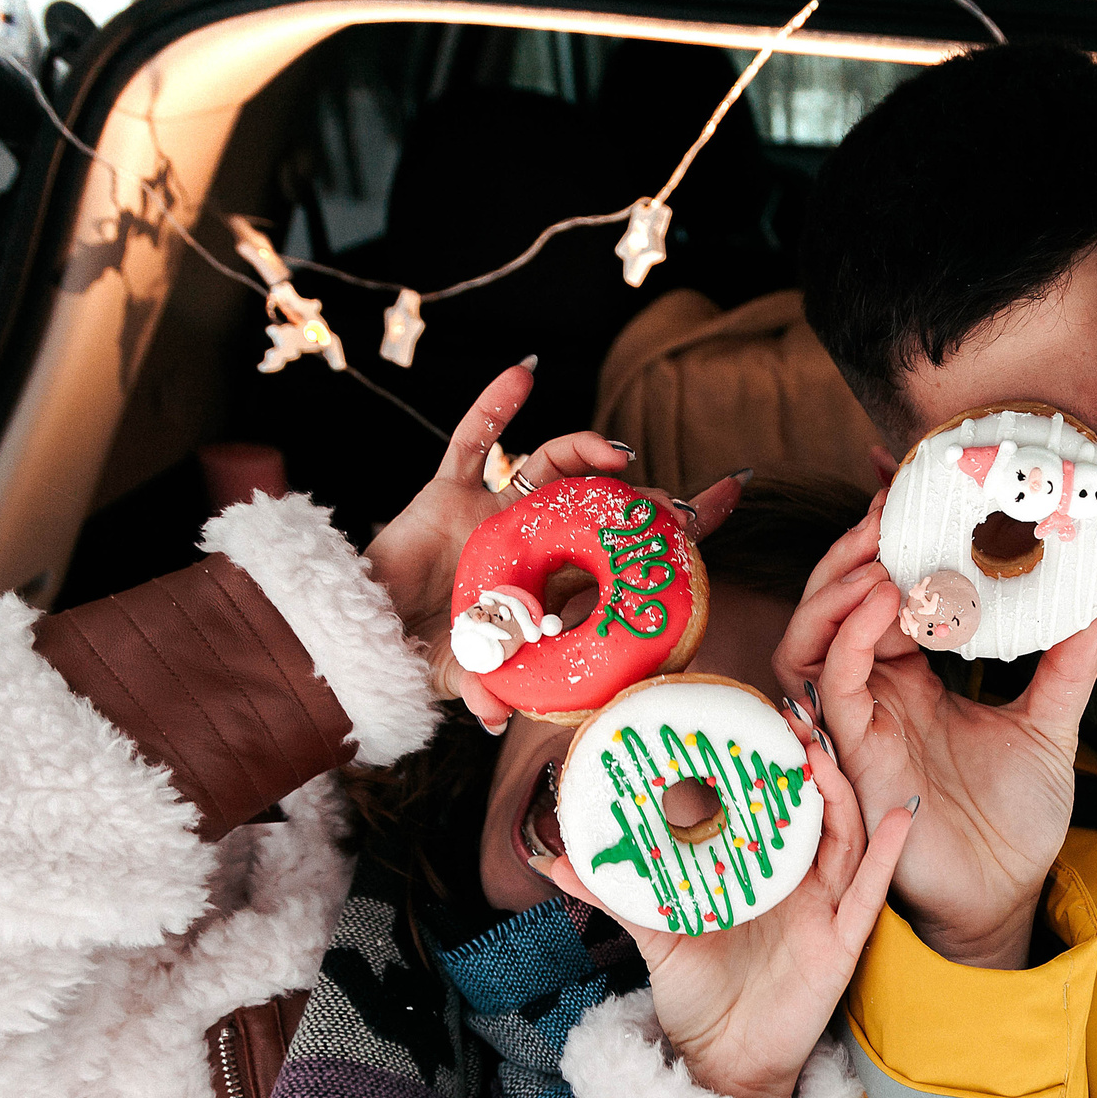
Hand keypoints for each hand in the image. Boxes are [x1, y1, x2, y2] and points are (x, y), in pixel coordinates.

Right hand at [366, 365, 688, 730]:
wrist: (363, 632)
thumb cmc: (420, 655)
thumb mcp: (464, 674)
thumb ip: (486, 690)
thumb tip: (498, 722)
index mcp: (552, 581)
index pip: (627, 550)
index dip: (679, 524)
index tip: (732, 491)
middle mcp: (533, 539)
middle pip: (601, 503)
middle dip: (642, 500)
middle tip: (675, 506)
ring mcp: (495, 510)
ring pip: (551, 465)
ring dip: (584, 450)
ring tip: (616, 454)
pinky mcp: (449, 490)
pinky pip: (475, 438)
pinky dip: (496, 405)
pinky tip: (523, 375)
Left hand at [541, 703, 916, 1097]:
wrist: (720, 1062)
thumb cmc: (696, 996)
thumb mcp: (655, 934)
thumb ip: (617, 893)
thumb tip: (556, 858)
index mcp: (761, 875)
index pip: (773, 808)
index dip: (772, 764)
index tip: (757, 718)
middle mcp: (799, 885)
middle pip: (816, 810)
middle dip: (810, 763)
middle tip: (792, 719)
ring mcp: (825, 910)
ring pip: (846, 838)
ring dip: (840, 793)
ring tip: (824, 755)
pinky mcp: (841, 944)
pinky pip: (872, 892)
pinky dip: (888, 854)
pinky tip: (901, 816)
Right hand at [773, 502, 1096, 970]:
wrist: (1005, 896)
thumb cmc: (1015, 822)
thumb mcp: (1049, 722)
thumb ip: (1065, 660)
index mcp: (914, 678)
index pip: (885, 594)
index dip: (892, 546)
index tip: (920, 497)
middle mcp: (877, 693)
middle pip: (836, 601)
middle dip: (857, 548)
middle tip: (893, 502)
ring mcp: (859, 720)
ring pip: (814, 632)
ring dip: (841, 583)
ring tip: (882, 545)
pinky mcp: (852, 752)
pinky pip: (830, 683)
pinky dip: (849, 636)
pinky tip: (884, 603)